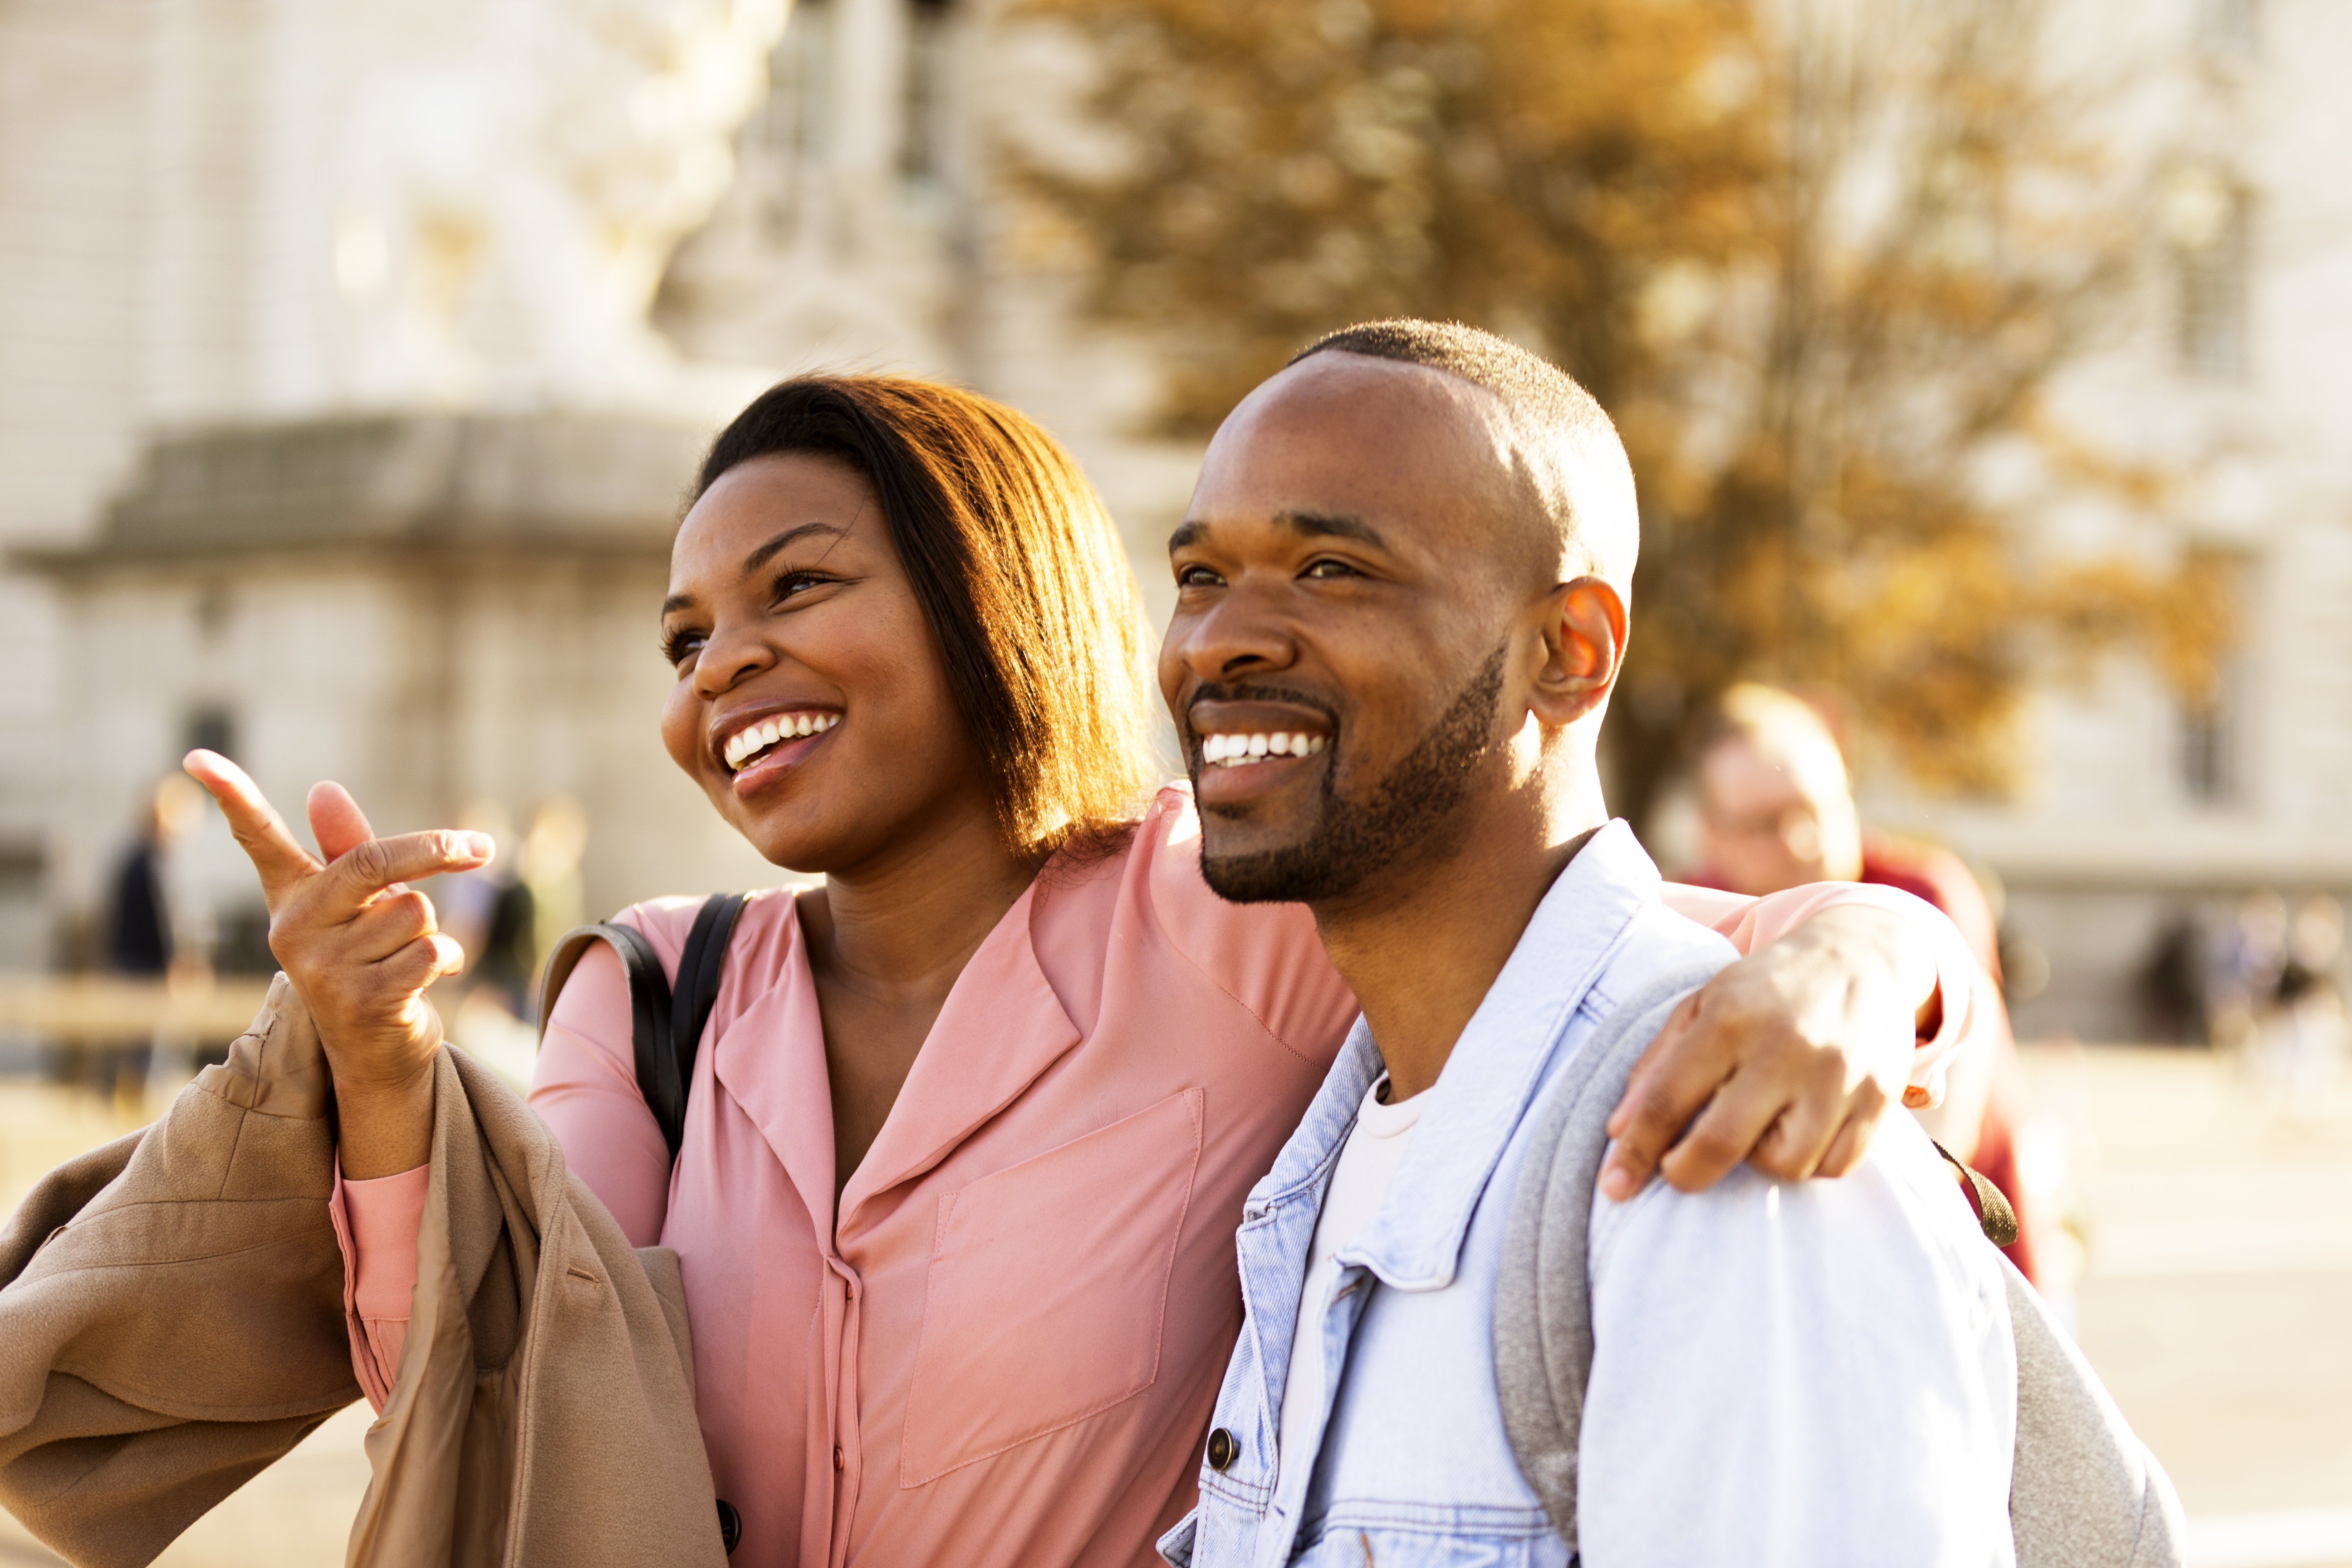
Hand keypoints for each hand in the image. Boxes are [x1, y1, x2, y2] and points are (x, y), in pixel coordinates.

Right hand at [182, 749, 493, 1174]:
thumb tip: (322, 787)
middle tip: (481, 847)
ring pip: (416, 910)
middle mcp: (294, 931)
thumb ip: (349, 847)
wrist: (376, 1053)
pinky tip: (420, 984)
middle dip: (437, 849)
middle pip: (374, 861)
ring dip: (432, 931)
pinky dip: (447, 961)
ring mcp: (323, 970)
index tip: (195, 754)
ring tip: (406, 960)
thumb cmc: (370, 962)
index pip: (258, 838)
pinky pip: (432, 950)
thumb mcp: (361, 904)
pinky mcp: (361, 1002)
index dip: (231, 794)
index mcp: (291, 899)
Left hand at [1598, 906, 1932, 1199]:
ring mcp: (1837, 1077)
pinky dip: (1810, 1160)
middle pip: (1722, 1142)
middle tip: (1676, 1171)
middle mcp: (1784, 1049)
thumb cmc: (1766, 989)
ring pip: (1785, 1164)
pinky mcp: (1879, 1099)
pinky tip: (1799, 1128)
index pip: (1668, 1099)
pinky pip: (1835, 1166)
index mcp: (1729, 1019)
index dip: (1635, 1151)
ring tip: (1756, 1125)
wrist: (1861, 956)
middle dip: (1686, 1172)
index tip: (1614, 1187)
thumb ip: (1657, 1065)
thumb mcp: (1702, 1005)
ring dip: (1758, 1160)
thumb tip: (1619, 1131)